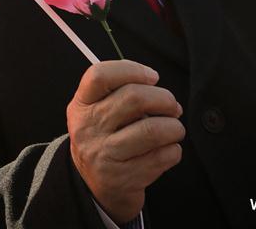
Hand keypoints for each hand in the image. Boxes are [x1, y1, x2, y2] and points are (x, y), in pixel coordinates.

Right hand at [67, 60, 184, 223]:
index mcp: (81, 105)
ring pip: (153, 130)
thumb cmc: (104, 139)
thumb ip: (117, 91)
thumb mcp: (95, 111)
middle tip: (172, 106)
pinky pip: (162, 156)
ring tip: (174, 129)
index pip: (99, 75)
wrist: (94, 186)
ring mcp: (104, 154)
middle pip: (134, 98)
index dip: (132, 69)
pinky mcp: (123, 177)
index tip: (152, 77)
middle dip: (165, 99)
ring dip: (174, 127)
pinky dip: (174, 150)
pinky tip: (168, 149)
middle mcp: (88, 128)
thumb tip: (153, 82)